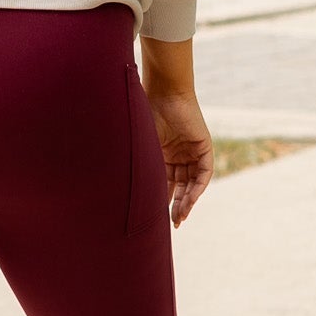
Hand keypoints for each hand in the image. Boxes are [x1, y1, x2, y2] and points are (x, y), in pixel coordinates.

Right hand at [145, 87, 213, 227]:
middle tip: (173, 224)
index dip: (161, 200)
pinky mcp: (204, 147)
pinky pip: (204, 173)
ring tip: (180, 217)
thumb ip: (135, 165)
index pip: (164, 182)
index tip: (155, 219)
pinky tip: (191, 200)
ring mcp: (191, 151)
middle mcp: (178, 154)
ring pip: (192, 183)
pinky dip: (198, 187)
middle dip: (177, 206)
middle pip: (180, 186)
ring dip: (188, 200)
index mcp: (162, 154)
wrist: (162, 91)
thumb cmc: (145, 113)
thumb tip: (112, 189)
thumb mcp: (139, 146)